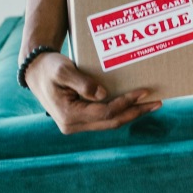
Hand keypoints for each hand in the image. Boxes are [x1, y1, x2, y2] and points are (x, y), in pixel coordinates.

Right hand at [24, 52, 160, 133]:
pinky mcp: (80, 119)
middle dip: (136, 112)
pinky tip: (135, 104)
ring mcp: (76, 124)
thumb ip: (82, 82)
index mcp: (69, 116)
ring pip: (110, 122)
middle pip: (112, 122)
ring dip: (131, 113)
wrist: (36, 71)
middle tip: (157, 102)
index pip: (106, 112)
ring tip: (151, 103)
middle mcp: (73, 125)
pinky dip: (121, 111)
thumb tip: (103, 94)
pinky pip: (105, 117)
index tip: (144, 91)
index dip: (127, 103)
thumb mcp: (63, 70)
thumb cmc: (49, 67)